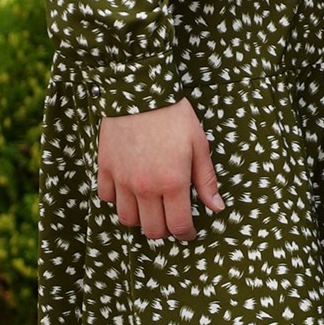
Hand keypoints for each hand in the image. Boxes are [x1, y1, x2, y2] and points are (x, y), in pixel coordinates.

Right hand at [96, 100, 222, 239]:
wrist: (139, 89)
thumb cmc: (174, 115)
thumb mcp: (198, 145)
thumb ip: (206, 180)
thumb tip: (217, 208)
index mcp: (173, 182)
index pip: (178, 226)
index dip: (186, 235)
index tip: (189, 233)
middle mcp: (145, 187)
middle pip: (152, 230)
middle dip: (165, 231)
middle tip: (171, 220)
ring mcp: (122, 179)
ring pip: (127, 219)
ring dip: (141, 218)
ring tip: (150, 207)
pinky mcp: (106, 168)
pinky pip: (107, 198)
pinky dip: (118, 200)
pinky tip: (129, 190)